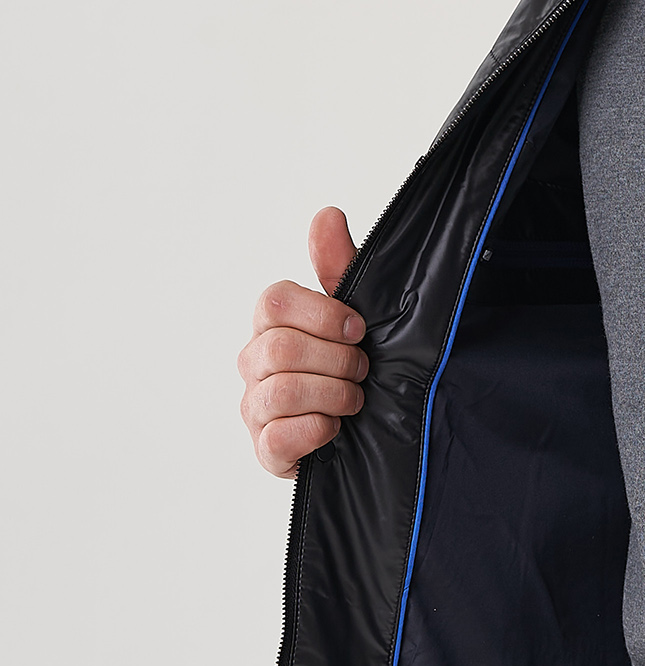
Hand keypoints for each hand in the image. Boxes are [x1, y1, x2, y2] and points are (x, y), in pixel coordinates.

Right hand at [238, 207, 366, 478]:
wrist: (370, 430)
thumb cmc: (353, 366)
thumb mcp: (354, 315)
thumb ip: (338, 268)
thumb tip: (327, 214)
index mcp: (272, 324)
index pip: (274, 302)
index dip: (321, 313)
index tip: (359, 328)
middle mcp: (254, 362)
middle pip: (279, 348)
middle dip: (336, 359)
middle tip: (363, 369)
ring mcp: (255, 408)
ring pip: (279, 391)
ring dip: (332, 395)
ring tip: (355, 400)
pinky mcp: (265, 451)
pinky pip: (277, 437)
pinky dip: (316, 430)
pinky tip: (335, 429)